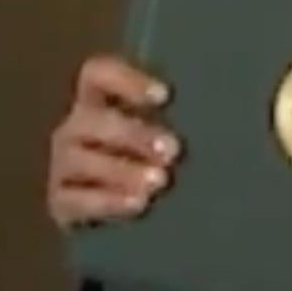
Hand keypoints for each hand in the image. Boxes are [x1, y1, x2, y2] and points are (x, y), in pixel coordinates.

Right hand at [48, 56, 179, 227]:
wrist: (133, 216)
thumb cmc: (162, 156)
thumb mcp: (173, 130)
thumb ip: (187, 116)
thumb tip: (231, 107)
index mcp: (101, 100)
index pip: (98, 75)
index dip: (126, 80)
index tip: (165, 96)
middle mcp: (77, 128)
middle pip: (93, 120)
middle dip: (134, 133)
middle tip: (173, 149)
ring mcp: (63, 165)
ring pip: (80, 159)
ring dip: (121, 169)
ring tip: (159, 181)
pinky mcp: (61, 202)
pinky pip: (75, 200)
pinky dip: (107, 202)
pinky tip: (138, 204)